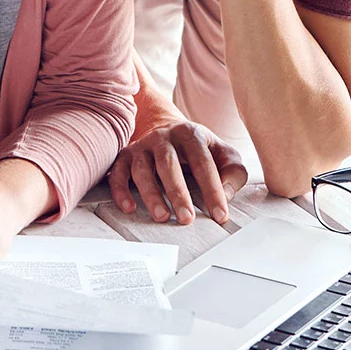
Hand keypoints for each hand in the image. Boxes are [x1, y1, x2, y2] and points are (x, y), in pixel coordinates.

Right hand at [108, 119, 248, 224]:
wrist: (168, 130)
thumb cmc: (200, 149)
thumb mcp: (224, 155)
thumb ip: (232, 173)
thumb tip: (224, 195)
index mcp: (191, 134)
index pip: (203, 163)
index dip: (212, 190)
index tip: (220, 215)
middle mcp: (164, 137)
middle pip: (168, 164)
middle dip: (178, 193)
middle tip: (187, 219)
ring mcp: (142, 146)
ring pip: (142, 169)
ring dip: (151, 194)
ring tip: (162, 217)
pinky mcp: (126, 156)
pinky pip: (118, 172)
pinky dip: (121, 190)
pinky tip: (129, 207)